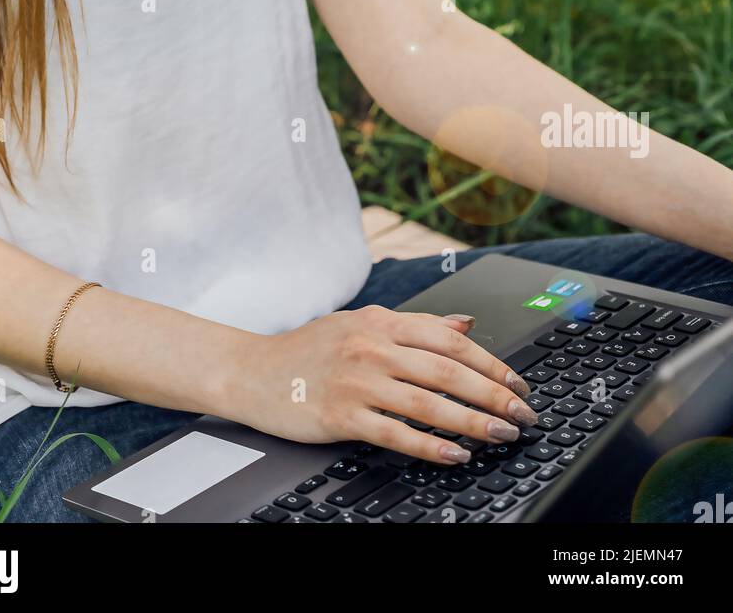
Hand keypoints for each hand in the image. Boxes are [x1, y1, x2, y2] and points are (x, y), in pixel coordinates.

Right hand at [233, 304, 537, 465]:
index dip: (491, 362)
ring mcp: (357, 381)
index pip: (450, 339)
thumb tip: (467, 322)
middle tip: (523, 415)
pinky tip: (456, 455)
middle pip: (448, 371)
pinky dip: (431, 446)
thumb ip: (417, 323)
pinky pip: (396, 433)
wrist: (253, 371)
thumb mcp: (362, 323)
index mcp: (382, 321)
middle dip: (494, 396)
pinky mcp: (342, 415)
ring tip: (501, 437)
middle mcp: (373, 346)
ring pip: (429, 403)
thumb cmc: (309, 349)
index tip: (518, 384)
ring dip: (473, 423)